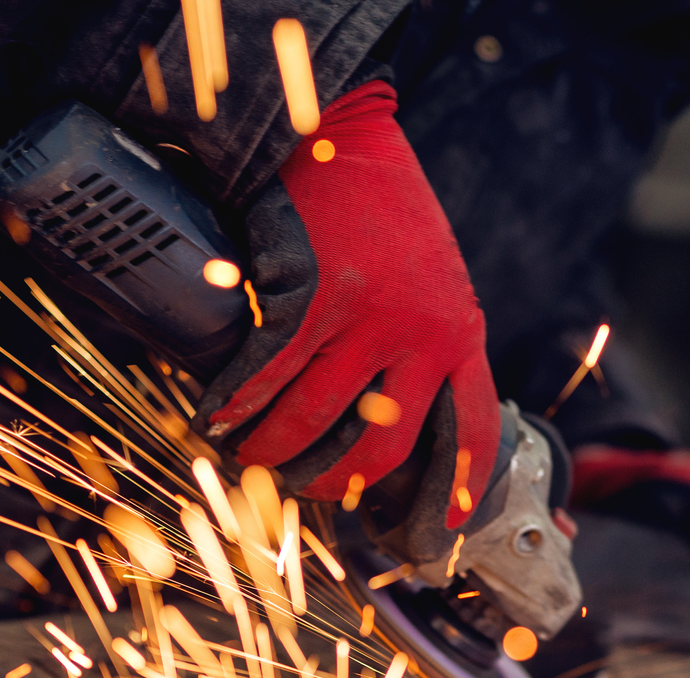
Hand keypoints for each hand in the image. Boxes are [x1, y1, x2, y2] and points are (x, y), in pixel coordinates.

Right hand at [200, 82, 496, 529]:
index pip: (472, 430)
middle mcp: (424, 335)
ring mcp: (368, 319)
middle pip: (379, 450)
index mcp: (461, 335)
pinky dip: (235, 403)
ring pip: (311, 420)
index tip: (445, 528)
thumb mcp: (433, 280)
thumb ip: (426, 341)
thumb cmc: (384, 210)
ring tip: (244, 453)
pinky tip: (217, 414)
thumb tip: (388, 417)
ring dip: (269, 448)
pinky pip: (267, 375)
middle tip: (300, 488)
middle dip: (331, 484)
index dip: (458, 487)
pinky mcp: (314, 298)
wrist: (344, 135)